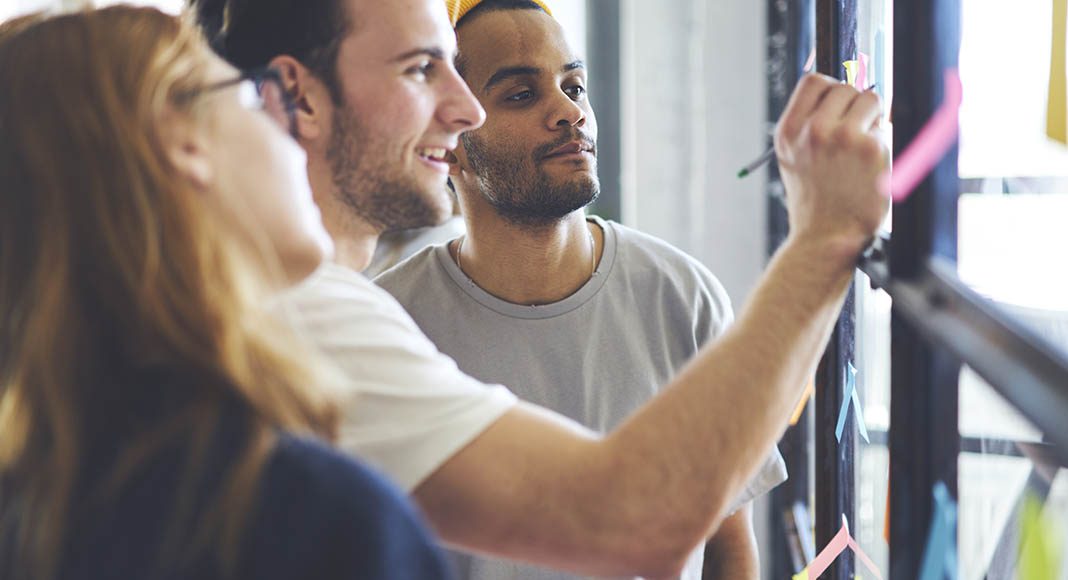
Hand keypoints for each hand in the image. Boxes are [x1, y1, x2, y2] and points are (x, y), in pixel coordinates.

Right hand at [774, 74, 888, 258]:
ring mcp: (844, 137)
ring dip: (871, 118)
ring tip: (861, 149)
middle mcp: (813, 130)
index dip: (830, 90)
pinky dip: (882, 142)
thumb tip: (840, 92)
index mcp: (789, 131)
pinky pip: (884, 127)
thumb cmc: (814, 199)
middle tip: (853, 133)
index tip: (838, 105)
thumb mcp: (793, 158)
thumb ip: (806, 124)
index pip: (814, 81)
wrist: (825, 237)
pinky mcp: (871, 148)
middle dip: (853, 106)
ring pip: (870, 99)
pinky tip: (870, 166)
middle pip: (845, 88)